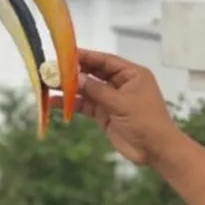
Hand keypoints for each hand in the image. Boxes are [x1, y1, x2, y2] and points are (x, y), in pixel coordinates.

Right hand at [54, 49, 181, 165]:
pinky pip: (86, 105)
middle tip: (52, 69)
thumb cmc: (145, 121)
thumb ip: (97, 90)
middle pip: (94, 73)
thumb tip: (75, 77)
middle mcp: (121, 83)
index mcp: (132, 74)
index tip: (65, 53)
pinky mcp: (104, 114)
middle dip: (74, 72)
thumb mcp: (121, 103)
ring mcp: (111, 99)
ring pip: (87, 90)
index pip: (105, 61)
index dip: (86, 57)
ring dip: (70, 88)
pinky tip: (56, 102)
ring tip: (49, 84)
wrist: (155, 150)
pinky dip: (72, 104)